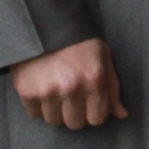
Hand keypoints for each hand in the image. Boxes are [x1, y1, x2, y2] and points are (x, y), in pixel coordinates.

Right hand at [11, 37, 127, 129]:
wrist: (45, 25)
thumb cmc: (80, 41)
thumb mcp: (103, 57)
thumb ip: (112, 88)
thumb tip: (122, 114)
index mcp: (94, 79)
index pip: (97, 118)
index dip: (95, 112)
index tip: (90, 103)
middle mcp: (71, 88)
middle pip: (75, 124)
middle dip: (76, 113)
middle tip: (73, 96)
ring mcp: (47, 91)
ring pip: (55, 121)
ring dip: (57, 110)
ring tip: (57, 89)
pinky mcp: (26, 92)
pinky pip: (35, 114)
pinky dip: (39, 105)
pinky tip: (43, 87)